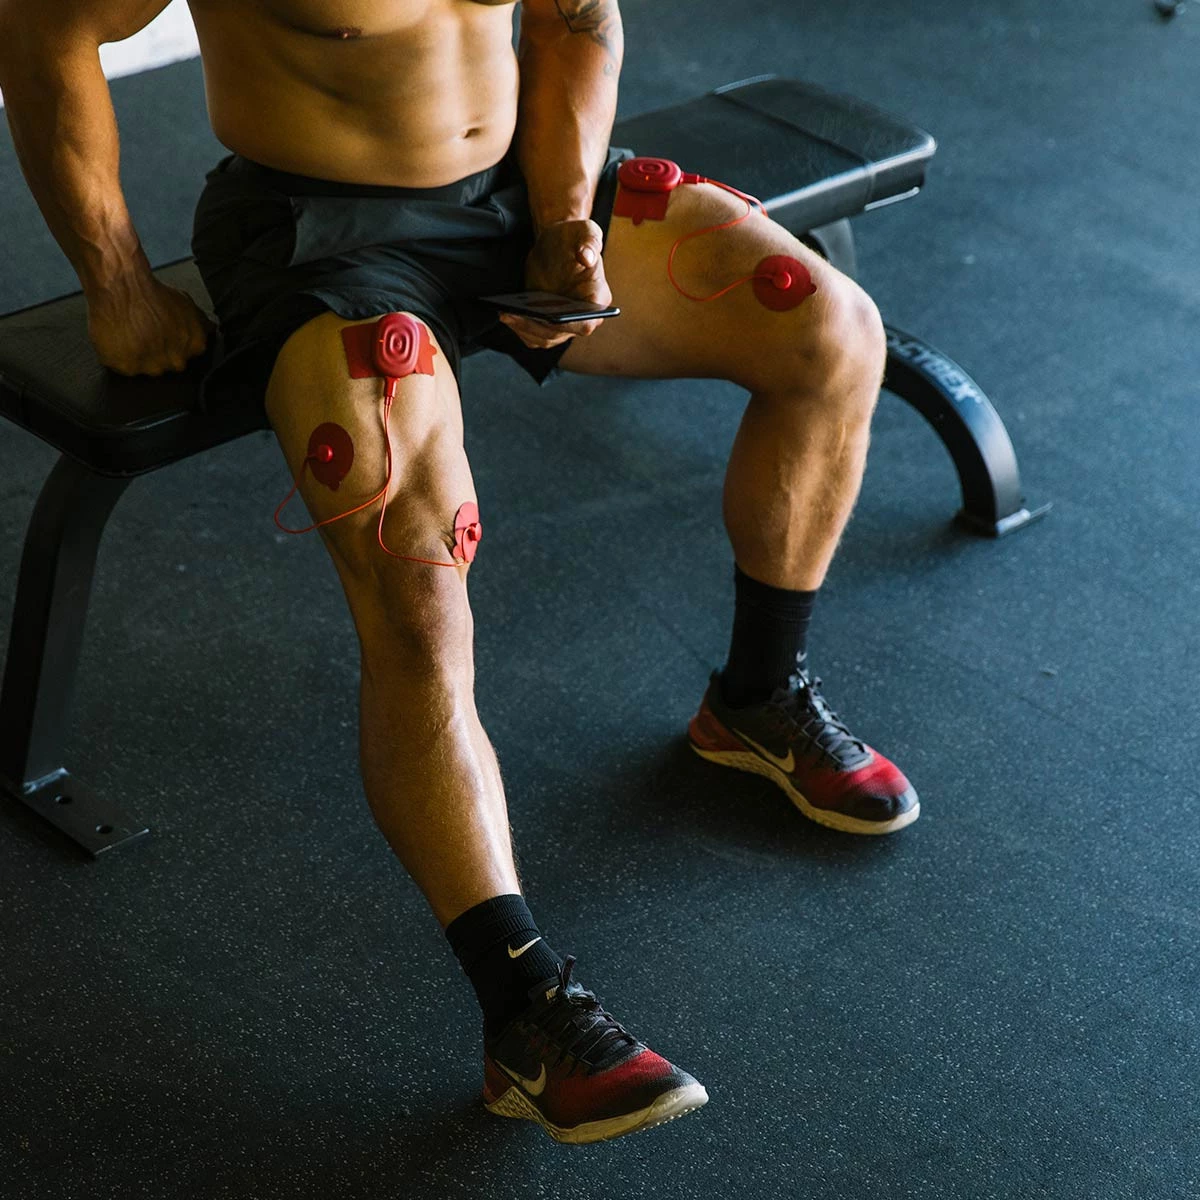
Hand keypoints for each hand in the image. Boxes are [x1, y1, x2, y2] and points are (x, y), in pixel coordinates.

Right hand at [86, 269, 214, 376]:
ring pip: (145, 369)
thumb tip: (211, 329)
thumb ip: (201, 321)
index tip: (161, 337)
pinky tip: (117, 340)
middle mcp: (176, 360)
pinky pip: (123, 368)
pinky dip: (118, 356)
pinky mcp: (129, 367)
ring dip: (137, 356)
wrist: (123, 285)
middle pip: (166, 365)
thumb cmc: (153, 292)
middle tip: (143, 334)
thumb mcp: (186, 304)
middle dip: (156, 353)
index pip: (186, 357)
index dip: (171, 346)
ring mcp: (152, 366)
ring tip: (129, 334)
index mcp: (194, 347)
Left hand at [499, 218, 611, 349]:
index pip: (585, 321)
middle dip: (537, 326)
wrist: (555, 243)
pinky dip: (521, 330)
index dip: (567, 324)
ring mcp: (566, 323)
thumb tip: (587, 257)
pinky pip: (535, 336)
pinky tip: (506, 315)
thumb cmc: (572, 236)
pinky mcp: (549, 324)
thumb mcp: (585, 230)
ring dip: (525, 329)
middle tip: (514, 314)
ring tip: (506, 314)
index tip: (547, 317)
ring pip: (546, 338)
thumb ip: (590, 241)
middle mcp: (584, 316)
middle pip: (561, 333)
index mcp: (598, 298)